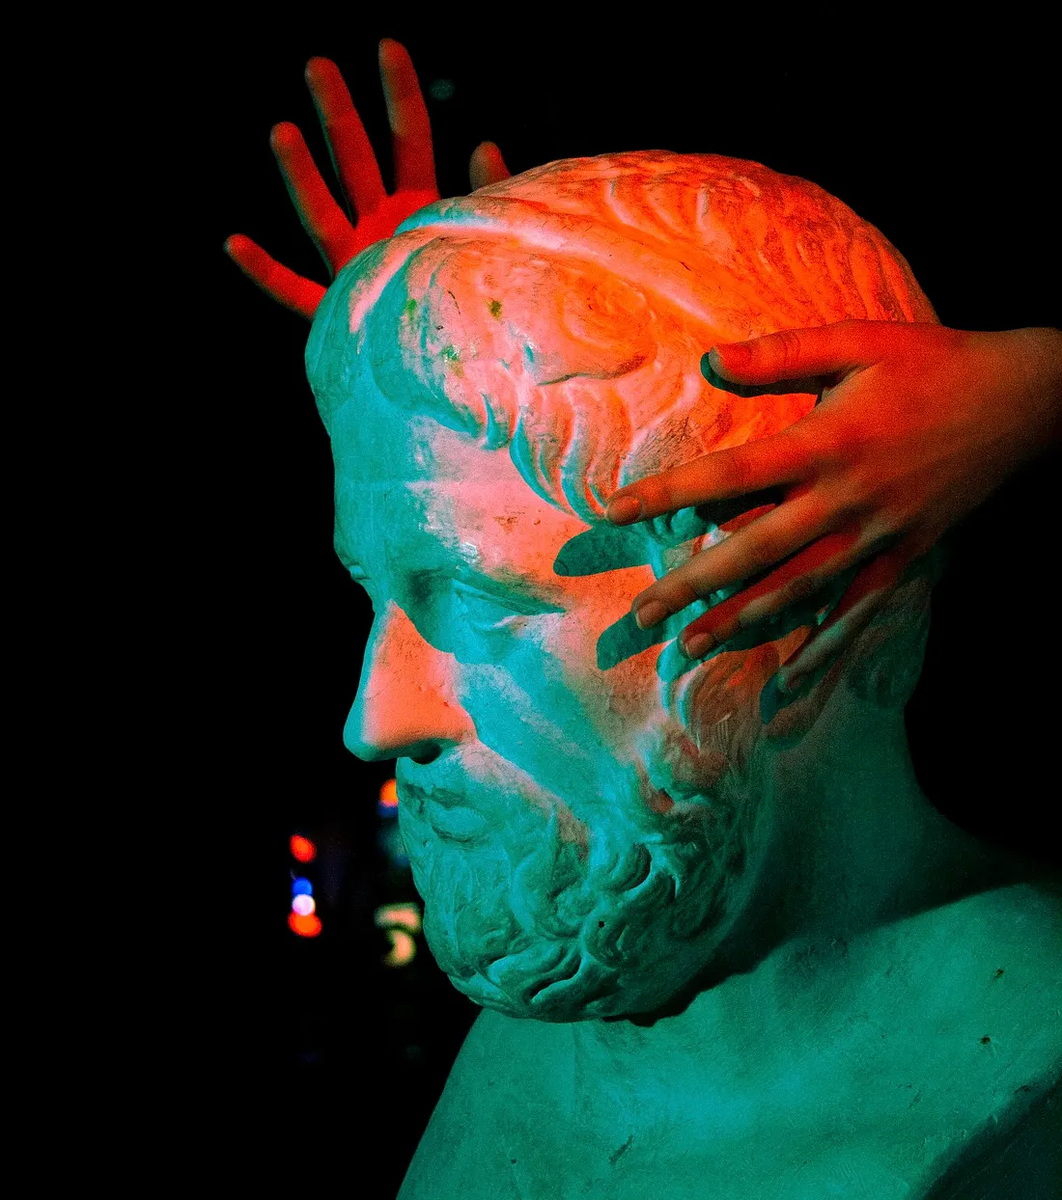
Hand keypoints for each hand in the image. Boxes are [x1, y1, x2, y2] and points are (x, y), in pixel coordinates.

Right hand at [224, 40, 510, 318]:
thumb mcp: (486, 240)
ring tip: (282, 131)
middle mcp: (378, 229)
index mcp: (417, 208)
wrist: (448, 366)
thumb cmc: (470, 298)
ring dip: (301, 176)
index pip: (409, 140)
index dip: (400, 95)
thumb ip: (487, 196)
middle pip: (354, 163)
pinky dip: (264, 270)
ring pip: (320, 215)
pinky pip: (292, 290)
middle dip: (338, 115)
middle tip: (317, 64)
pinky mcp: (334, 311)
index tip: (388, 45)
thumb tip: (484, 144)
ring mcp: (352, 267)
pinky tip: (234, 243)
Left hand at [606, 321, 1061, 687]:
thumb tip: (709, 362)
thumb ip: (781, 355)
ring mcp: (876, 537)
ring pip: (797, 591)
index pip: (729, 474)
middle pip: (753, 551)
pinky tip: (788, 678)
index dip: (667, 494)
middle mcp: (845, 499)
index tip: (614, 511)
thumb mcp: (858, 342)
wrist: (1027, 403)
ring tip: (689, 648)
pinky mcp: (903, 559)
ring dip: (740, 622)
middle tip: (641, 616)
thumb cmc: (934, 365)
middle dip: (691, 586)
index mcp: (826, 442)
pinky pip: (856, 612)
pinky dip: (822, 647)